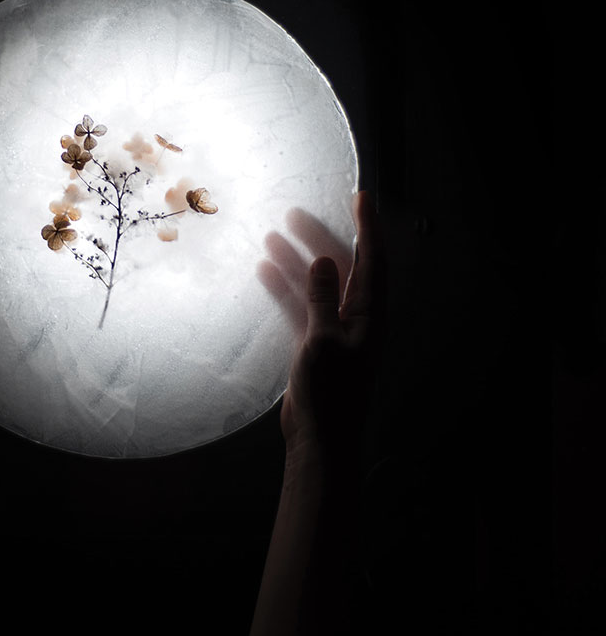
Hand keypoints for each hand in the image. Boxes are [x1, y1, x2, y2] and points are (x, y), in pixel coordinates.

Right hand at [263, 192, 383, 459]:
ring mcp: (332, 329)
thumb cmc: (331, 393)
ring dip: (295, 260)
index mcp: (369, 314)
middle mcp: (355, 316)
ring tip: (270, 234)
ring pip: (314, 284)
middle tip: (294, 213)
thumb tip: (326, 260)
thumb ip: (324, 299)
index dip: (367, 226)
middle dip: (319, 238)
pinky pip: (297, 306)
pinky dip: (283, 288)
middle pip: (340, 266)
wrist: (321, 439)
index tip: (358, 196)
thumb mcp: (325, 341)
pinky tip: (263, 271)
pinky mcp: (312, 344)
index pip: (372, 260)